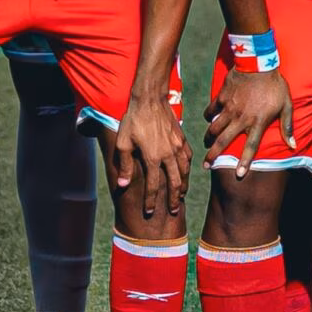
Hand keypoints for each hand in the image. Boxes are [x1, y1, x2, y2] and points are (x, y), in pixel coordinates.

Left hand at [107, 88, 189, 222]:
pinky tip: (185, 171)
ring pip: (184, 172)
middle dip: (174, 199)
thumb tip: (124, 186)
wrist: (150, 100)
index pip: (153, 186)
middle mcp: (168, 155)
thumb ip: (126, 166)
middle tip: (173, 210)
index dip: (151, 201)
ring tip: (181, 194)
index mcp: (152, 158)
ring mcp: (177, 147)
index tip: (149, 211)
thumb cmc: (133, 121)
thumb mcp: (123, 144)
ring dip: (183, 185)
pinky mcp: (181, 138)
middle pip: (175, 183)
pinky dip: (187, 168)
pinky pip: (188, 157)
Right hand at [203, 69, 290, 177]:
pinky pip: (211, 110)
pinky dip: (208, 115)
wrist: (259, 62)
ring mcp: (230, 108)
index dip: (245, 162)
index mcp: (258, 122)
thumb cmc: (275, 85)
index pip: (250, 147)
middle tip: (206, 165)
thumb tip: (293, 145)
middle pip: (224, 141)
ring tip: (207, 144)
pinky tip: (208, 118)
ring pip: (214, 127)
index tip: (238, 175)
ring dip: (209, 138)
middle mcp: (242, 118)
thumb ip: (287, 126)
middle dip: (213, 155)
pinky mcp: (222, 97)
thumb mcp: (286, 105)